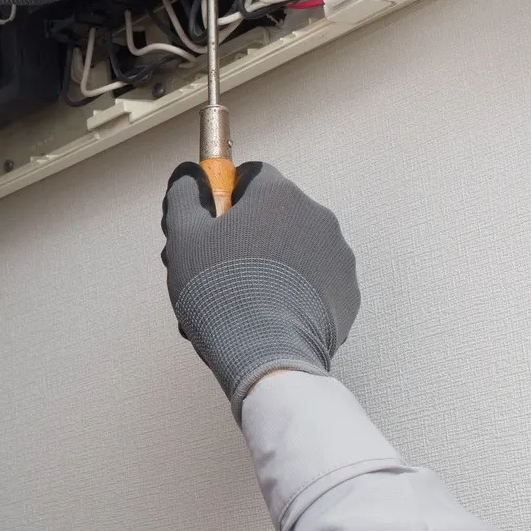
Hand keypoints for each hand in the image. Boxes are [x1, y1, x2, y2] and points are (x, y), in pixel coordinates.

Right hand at [160, 162, 360, 413]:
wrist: (265, 353)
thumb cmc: (224, 293)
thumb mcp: (184, 237)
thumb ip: (185, 197)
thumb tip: (191, 182)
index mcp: (279, 195)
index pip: (252, 176)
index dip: (227, 199)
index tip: (214, 224)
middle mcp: (316, 217)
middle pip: (275, 215)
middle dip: (250, 235)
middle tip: (222, 267)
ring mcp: (337, 257)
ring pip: (296, 249)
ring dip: (273, 263)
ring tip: (244, 297)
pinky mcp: (346, 294)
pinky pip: (316, 282)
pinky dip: (295, 292)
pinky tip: (270, 313)